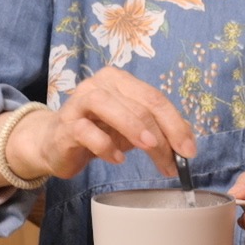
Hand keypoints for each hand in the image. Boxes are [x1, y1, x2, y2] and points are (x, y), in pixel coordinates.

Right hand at [14, 67, 196, 181]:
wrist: (55, 143)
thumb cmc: (98, 132)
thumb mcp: (132, 129)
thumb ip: (158, 129)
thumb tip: (188, 140)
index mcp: (119, 80)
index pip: (154, 98)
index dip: (175, 124)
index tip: (188, 151)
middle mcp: (98, 84)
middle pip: (138, 104)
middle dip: (161, 136)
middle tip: (173, 163)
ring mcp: (79, 103)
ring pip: (109, 106)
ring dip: (134, 128)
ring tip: (150, 148)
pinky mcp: (65, 125)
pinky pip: (85, 131)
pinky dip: (105, 145)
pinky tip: (117, 159)